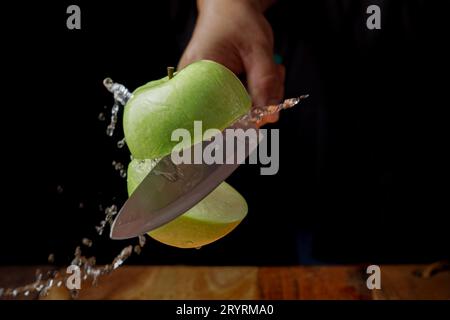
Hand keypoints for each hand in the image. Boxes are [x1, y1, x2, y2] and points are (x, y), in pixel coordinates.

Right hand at [178, 0, 283, 124]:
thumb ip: (264, 83)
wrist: (229, 7)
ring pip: (237, 110)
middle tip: (273, 80)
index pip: (216, 116)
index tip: (264, 115)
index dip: (242, 121)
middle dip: (258, 104)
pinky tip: (259, 74)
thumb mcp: (257, 49)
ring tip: (266, 70)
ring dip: (260, 96)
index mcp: (197, 76)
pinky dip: (255, 92)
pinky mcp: (216, 89)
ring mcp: (205, 90)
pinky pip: (238, 101)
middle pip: (229, 115)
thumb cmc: (237, 21)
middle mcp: (195, 87)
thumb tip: (270, 117)